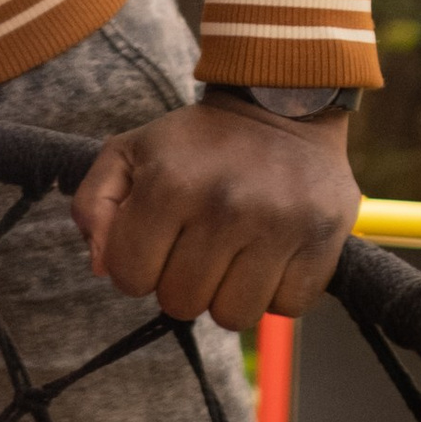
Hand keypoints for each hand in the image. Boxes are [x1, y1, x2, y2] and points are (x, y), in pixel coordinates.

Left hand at [74, 100, 355, 332]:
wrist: (283, 105)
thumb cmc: (198, 141)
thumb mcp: (129, 151)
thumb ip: (96, 205)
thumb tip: (102, 269)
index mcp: (170, 185)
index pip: (130, 278)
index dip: (136, 267)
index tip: (157, 243)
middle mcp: (226, 208)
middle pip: (182, 305)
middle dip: (182, 283)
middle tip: (198, 248)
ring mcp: (280, 227)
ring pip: (235, 316)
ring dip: (228, 295)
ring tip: (234, 256)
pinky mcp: (323, 242)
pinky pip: (288, 309)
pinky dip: (276, 293)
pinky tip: (271, 257)